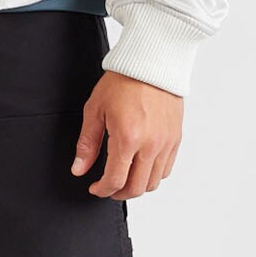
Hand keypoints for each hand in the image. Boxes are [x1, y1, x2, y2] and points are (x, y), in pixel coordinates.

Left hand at [71, 71, 181, 197]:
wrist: (152, 63)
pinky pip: (167, 169)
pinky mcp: (176, 138)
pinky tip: (141, 167)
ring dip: (137, 186)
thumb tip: (79, 168)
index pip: (116, 180)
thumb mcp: (95, 110)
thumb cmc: (123, 81)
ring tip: (125, 178)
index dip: (102, 190)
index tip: (96, 188)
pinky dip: (153, 175)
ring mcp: (166, 143)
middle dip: (119, 193)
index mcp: (128, 138)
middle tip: (108, 188)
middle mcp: (151, 144)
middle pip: (137, 188)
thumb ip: (87, 144)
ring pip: (154, 182)